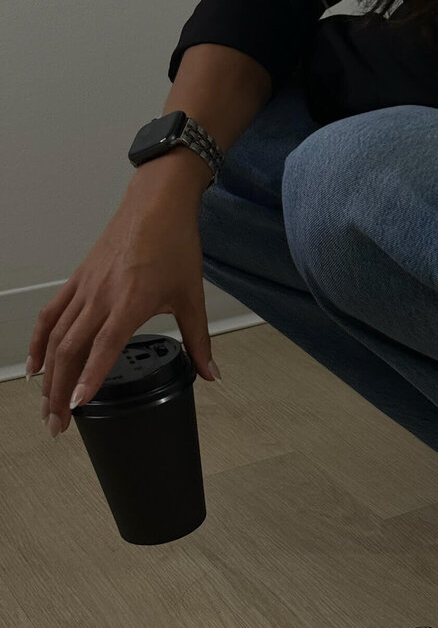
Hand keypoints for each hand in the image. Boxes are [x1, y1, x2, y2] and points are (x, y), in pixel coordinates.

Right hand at [28, 179, 218, 435]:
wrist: (157, 204)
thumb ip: (199, 340)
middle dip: (60, 390)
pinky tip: (36, 365)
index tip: (77, 406)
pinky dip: (39, 341)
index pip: (104, 347)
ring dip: (48, 373)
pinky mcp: (78, 279)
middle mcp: (101, 296)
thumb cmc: (175, 244)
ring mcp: (85, 287)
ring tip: (45, 404)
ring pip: (55, 336)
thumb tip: (211, 373)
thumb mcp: (192, 296)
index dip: (89, 378)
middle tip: (58, 424)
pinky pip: (51, 314)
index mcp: (131, 301)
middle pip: (70, 349)